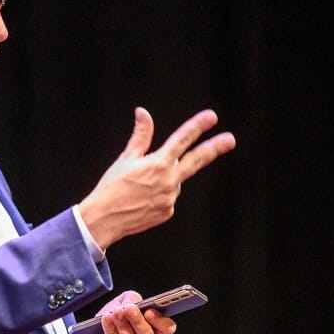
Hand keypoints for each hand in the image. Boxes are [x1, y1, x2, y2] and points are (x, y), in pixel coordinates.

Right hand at [77, 107, 235, 249]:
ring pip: (176, 180)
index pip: (182, 139)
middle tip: (230, 139)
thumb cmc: (111, 188)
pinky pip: (169, 198)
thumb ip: (141, 136)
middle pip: (196, 160)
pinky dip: (159, 194)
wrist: (104, 219)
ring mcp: (170, 198)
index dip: (198, 126)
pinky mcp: (168, 212)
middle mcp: (169, 180)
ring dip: (166, 177)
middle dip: (214, 148)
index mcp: (158, 163)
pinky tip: (142, 199)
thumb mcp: (126, 158)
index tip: (211, 117)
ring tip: (140, 186)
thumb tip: (143, 114)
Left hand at [83, 290, 177, 333]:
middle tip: (129, 309)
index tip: (149, 312)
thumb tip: (133, 304)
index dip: (160, 320)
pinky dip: (110, 331)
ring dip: (122, 324)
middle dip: (137, 321)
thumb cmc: (116, 318)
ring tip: (115, 312)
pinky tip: (106, 319)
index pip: (167, 328)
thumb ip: (132, 299)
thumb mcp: (124, 302)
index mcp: (155, 331)